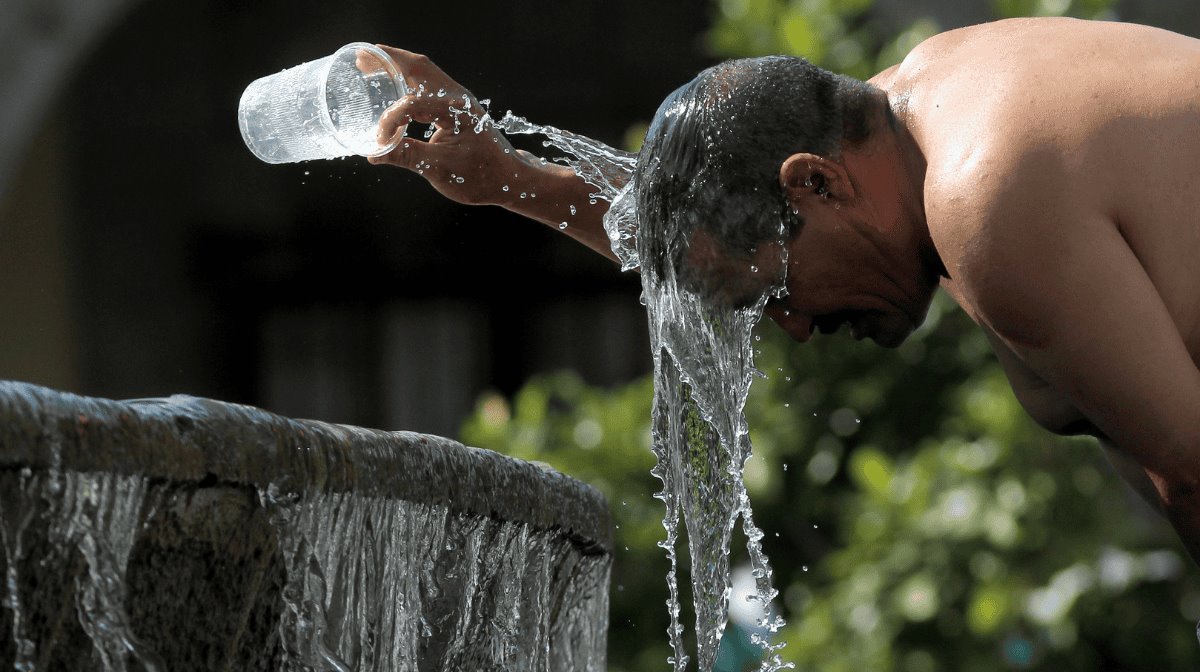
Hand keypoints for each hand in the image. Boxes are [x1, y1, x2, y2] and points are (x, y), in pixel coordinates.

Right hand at [365, 45, 534, 206]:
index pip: (412, 104)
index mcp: (455, 109)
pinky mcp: (457, 108)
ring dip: (398, 67)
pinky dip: (409, 80)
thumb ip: (407, 156)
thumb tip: (374, 154)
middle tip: (362, 59)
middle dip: (389, 61)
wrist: (509, 179)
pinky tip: (395, 86)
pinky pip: (429, 85)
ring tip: (372, 64)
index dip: (390, 120)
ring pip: (424, 73)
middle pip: (419, 67)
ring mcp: (459, 100)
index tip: (380, 142)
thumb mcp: (440, 169)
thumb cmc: (481, 175)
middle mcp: (458, 97)